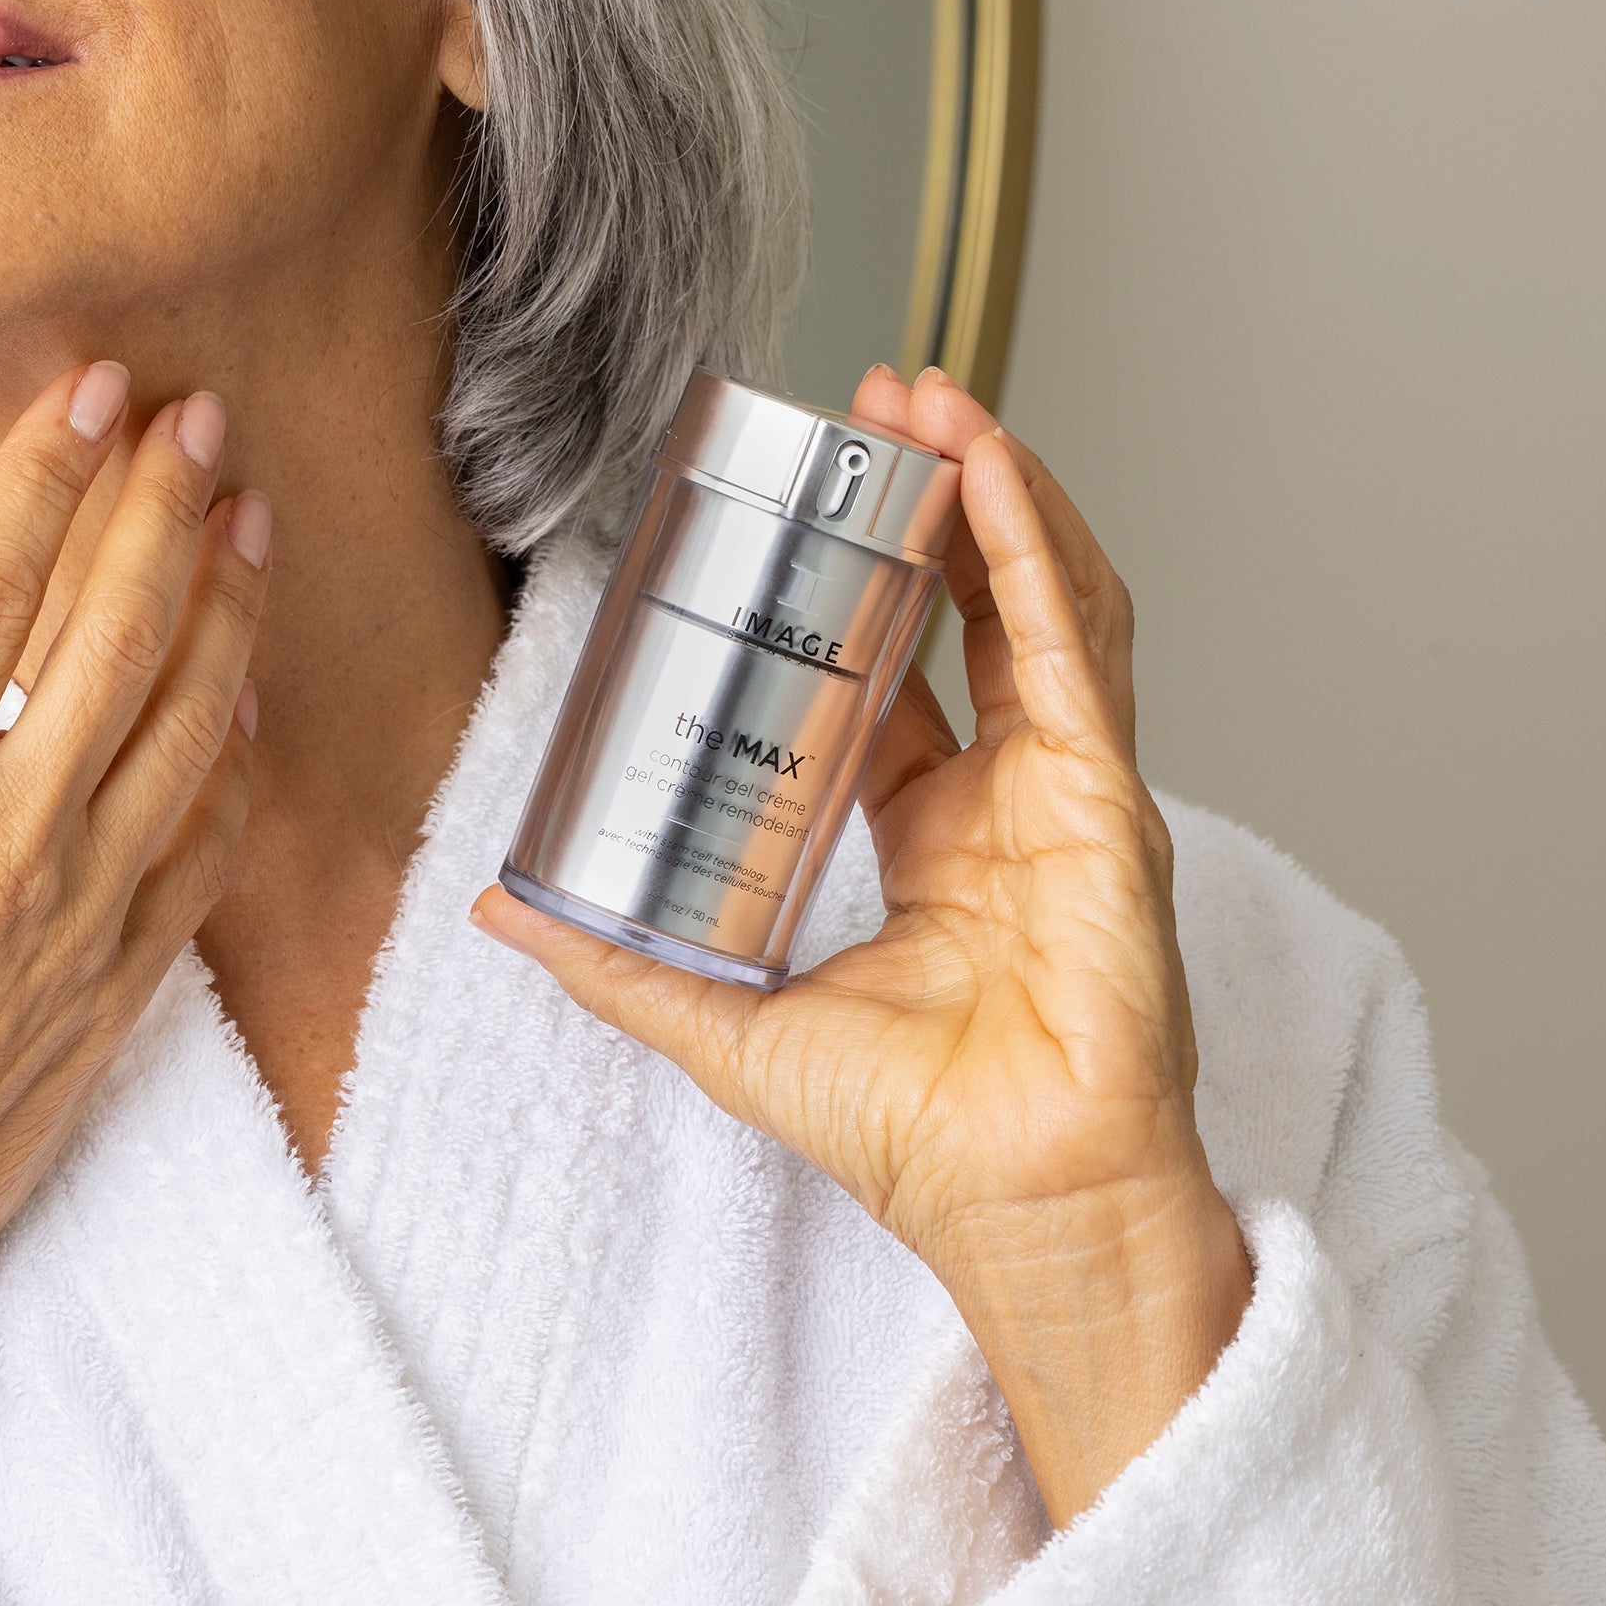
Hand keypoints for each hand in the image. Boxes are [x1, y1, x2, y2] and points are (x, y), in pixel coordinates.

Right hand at [0, 363, 272, 1582]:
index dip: (48, 480)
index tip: (95, 393)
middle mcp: (5, 855)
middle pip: (115, 638)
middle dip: (162, 510)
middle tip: (199, 411)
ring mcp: (81, 922)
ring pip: (186, 729)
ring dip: (223, 609)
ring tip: (248, 509)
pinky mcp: (124, 987)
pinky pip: (205, 843)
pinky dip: (235, 753)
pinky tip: (247, 683)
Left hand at [472, 367, 1249, 1523]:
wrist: (1015, 1205)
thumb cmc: (912, 1139)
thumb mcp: (727, 1023)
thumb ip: (615, 961)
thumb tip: (496, 906)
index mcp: (933, 839)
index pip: (898, 675)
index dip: (856, 581)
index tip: (802, 502)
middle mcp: (1010, 798)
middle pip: (975, 608)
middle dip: (930, 498)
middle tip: (873, 405)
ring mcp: (1070, 790)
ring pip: (1041, 601)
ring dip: (989, 492)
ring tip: (930, 400)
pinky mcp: (1109, 798)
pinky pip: (1074, 647)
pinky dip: (1036, 549)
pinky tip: (993, 470)